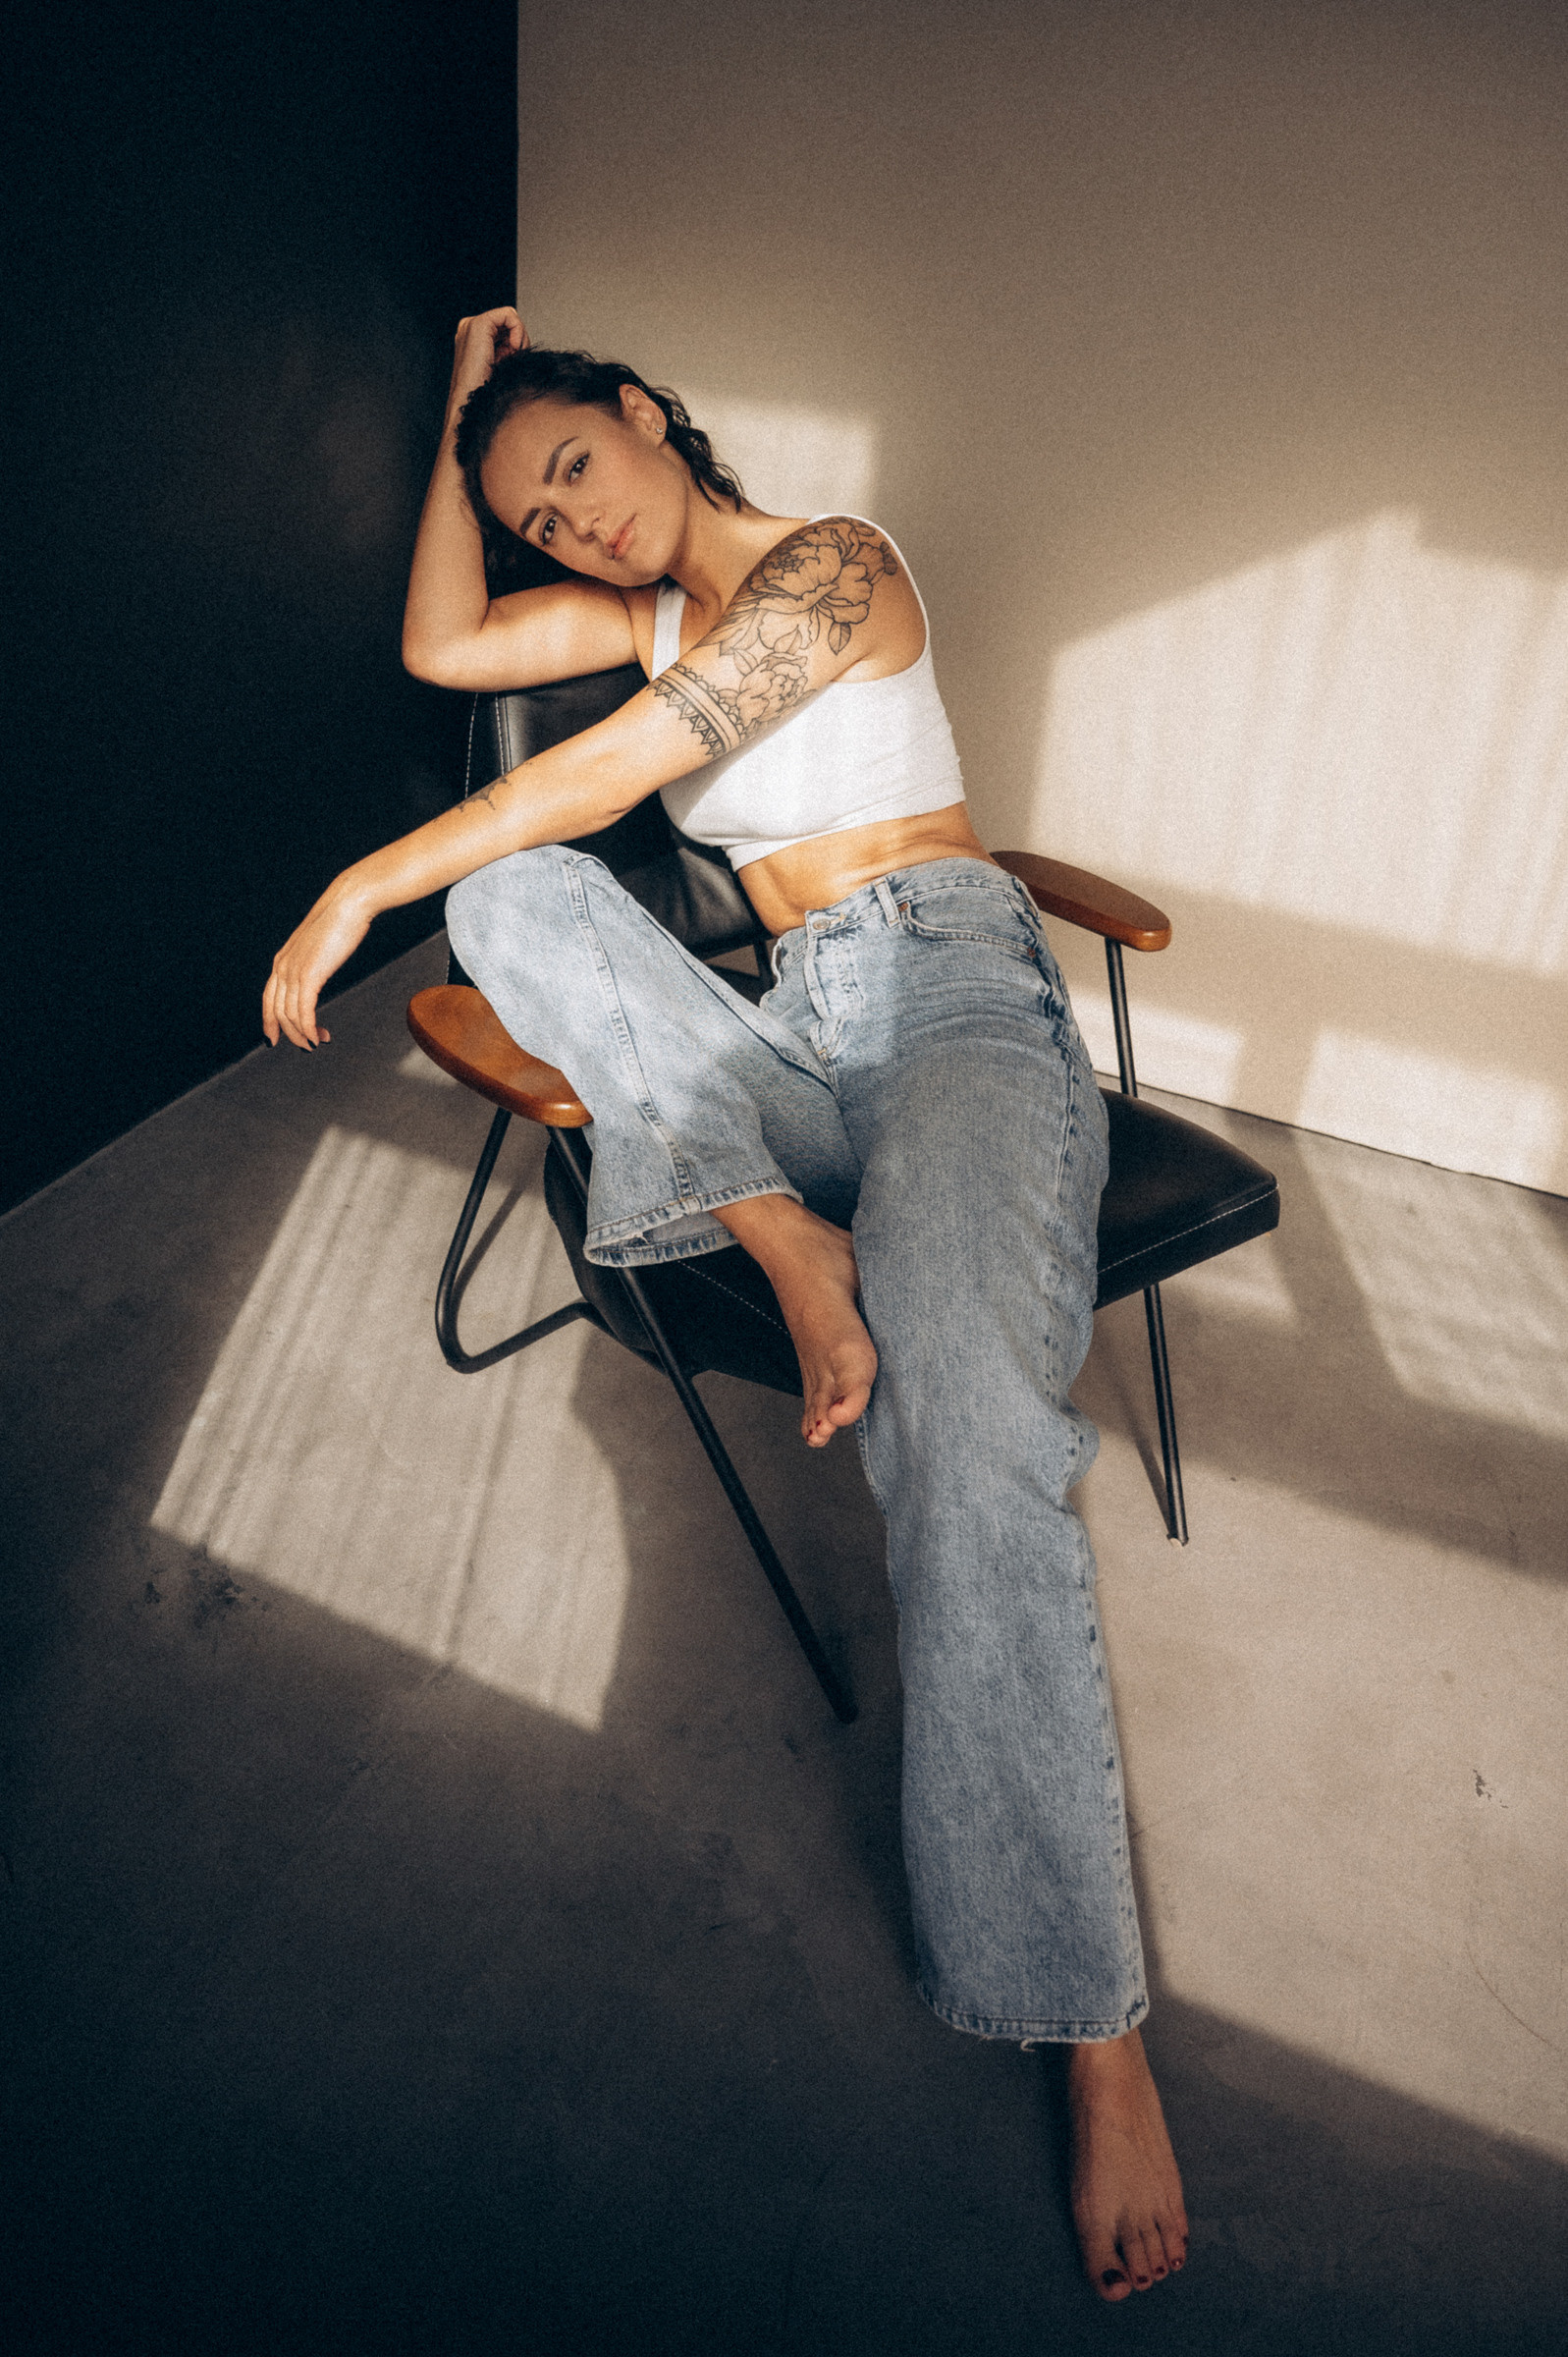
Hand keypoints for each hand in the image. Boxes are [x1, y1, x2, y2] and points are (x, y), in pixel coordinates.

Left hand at [262, 880, 373, 1049]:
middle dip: (290, 1033)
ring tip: (318, 1041)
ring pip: (290, 1015)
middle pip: (277, 1011)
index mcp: (282, 960)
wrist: (348, 904)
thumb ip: (313, 959)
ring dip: (304, 1034)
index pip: (269, 999)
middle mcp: (283, 967)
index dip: (269, 1022)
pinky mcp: (309, 975)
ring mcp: (294, 971)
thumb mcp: (319, 944)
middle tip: (308, 1045)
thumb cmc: (339, 921)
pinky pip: (304, 1011)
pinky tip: (317, 1036)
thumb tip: (320, 967)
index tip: (274, 1039)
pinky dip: (309, 1028)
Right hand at [448, 306, 527, 411]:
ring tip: (511, 357)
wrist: (472, 402)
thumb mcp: (500, 366)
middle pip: (508, 322)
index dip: (515, 342)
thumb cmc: (485, 391)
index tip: (513, 360)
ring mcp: (471, 324)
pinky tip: (514, 347)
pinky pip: (509, 315)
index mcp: (472, 338)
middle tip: (513, 359)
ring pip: (510, 317)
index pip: (504, 328)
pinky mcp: (479, 324)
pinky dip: (518, 330)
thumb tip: (523, 342)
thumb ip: (507, 350)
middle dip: (518, 340)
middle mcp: (469, 328)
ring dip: (519, 338)